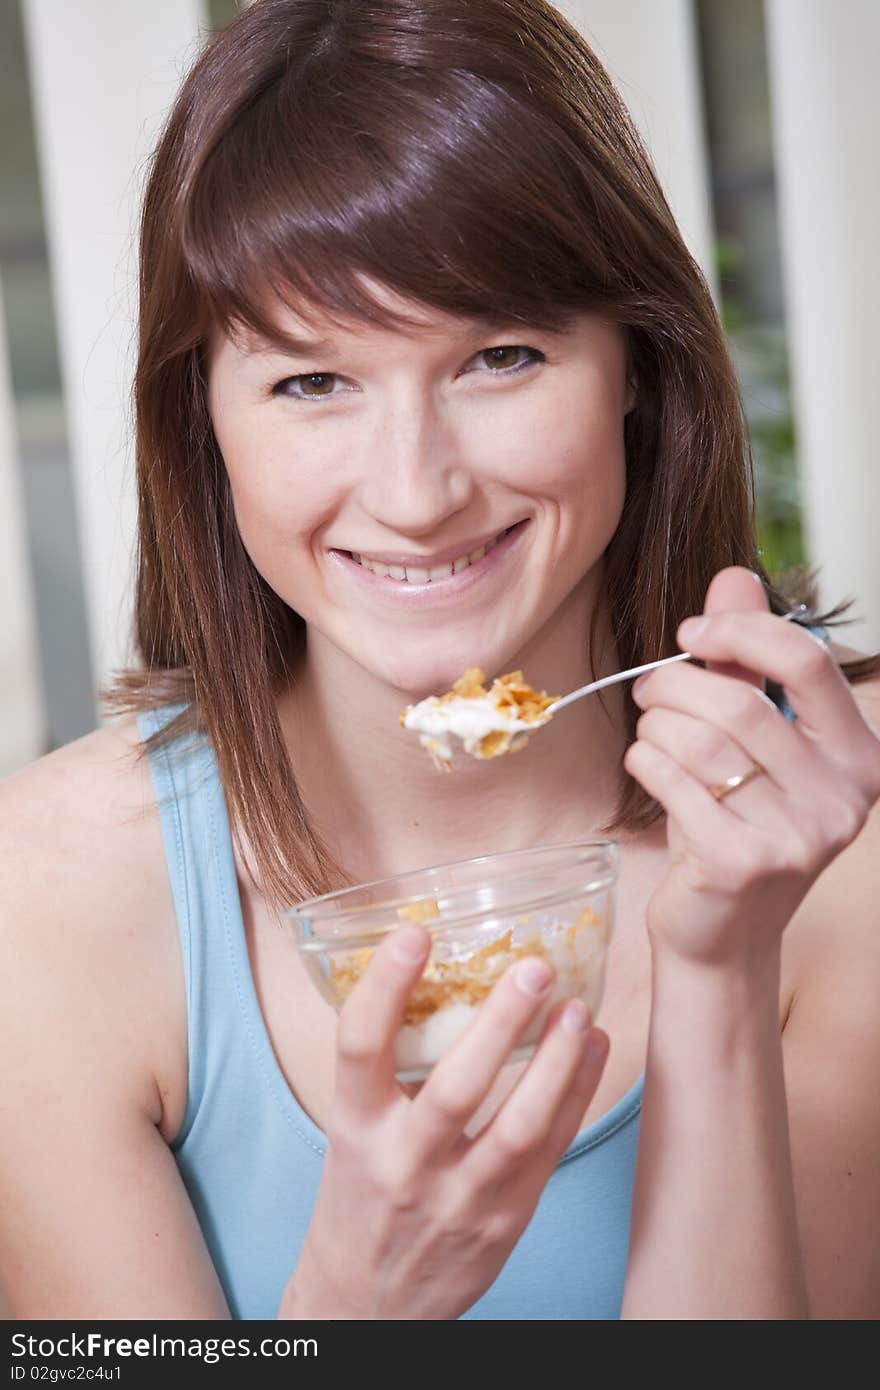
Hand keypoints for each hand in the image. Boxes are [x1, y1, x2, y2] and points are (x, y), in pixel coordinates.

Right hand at [282, 924, 608, 1319]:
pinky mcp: (504, 1223)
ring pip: (518, 1126)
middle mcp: (402, 1163)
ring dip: (557, 1061)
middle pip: (455, 1087)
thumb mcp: (354, 1132)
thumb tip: (444, 971)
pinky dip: (578, 1095)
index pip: (359, 1046)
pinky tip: (594, 1049)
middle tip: (535, 965)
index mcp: (354, 1128)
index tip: (414, 932)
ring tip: (579, 1007)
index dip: (385, 985)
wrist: (366, 1304)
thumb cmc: (362, 1195)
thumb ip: (390, 1069)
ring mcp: (457, 1199)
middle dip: (500, 1022)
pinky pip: (549, 1152)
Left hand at [624, 566, 879, 967]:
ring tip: (650, 735)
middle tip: (648, 693)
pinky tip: (647, 769)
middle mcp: (842, 799)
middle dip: (674, 687)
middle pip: (737, 703)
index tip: (690, 635)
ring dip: (655, 727)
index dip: (739, 634)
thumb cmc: (737, 822)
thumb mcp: (752, 739)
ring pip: (698, 741)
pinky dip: (644, 763)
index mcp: (859, 757)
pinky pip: (672, 781)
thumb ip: (747, 660)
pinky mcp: (742, 864)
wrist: (723, 932)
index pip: (807, 662)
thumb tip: (732, 576)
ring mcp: (798, 838)